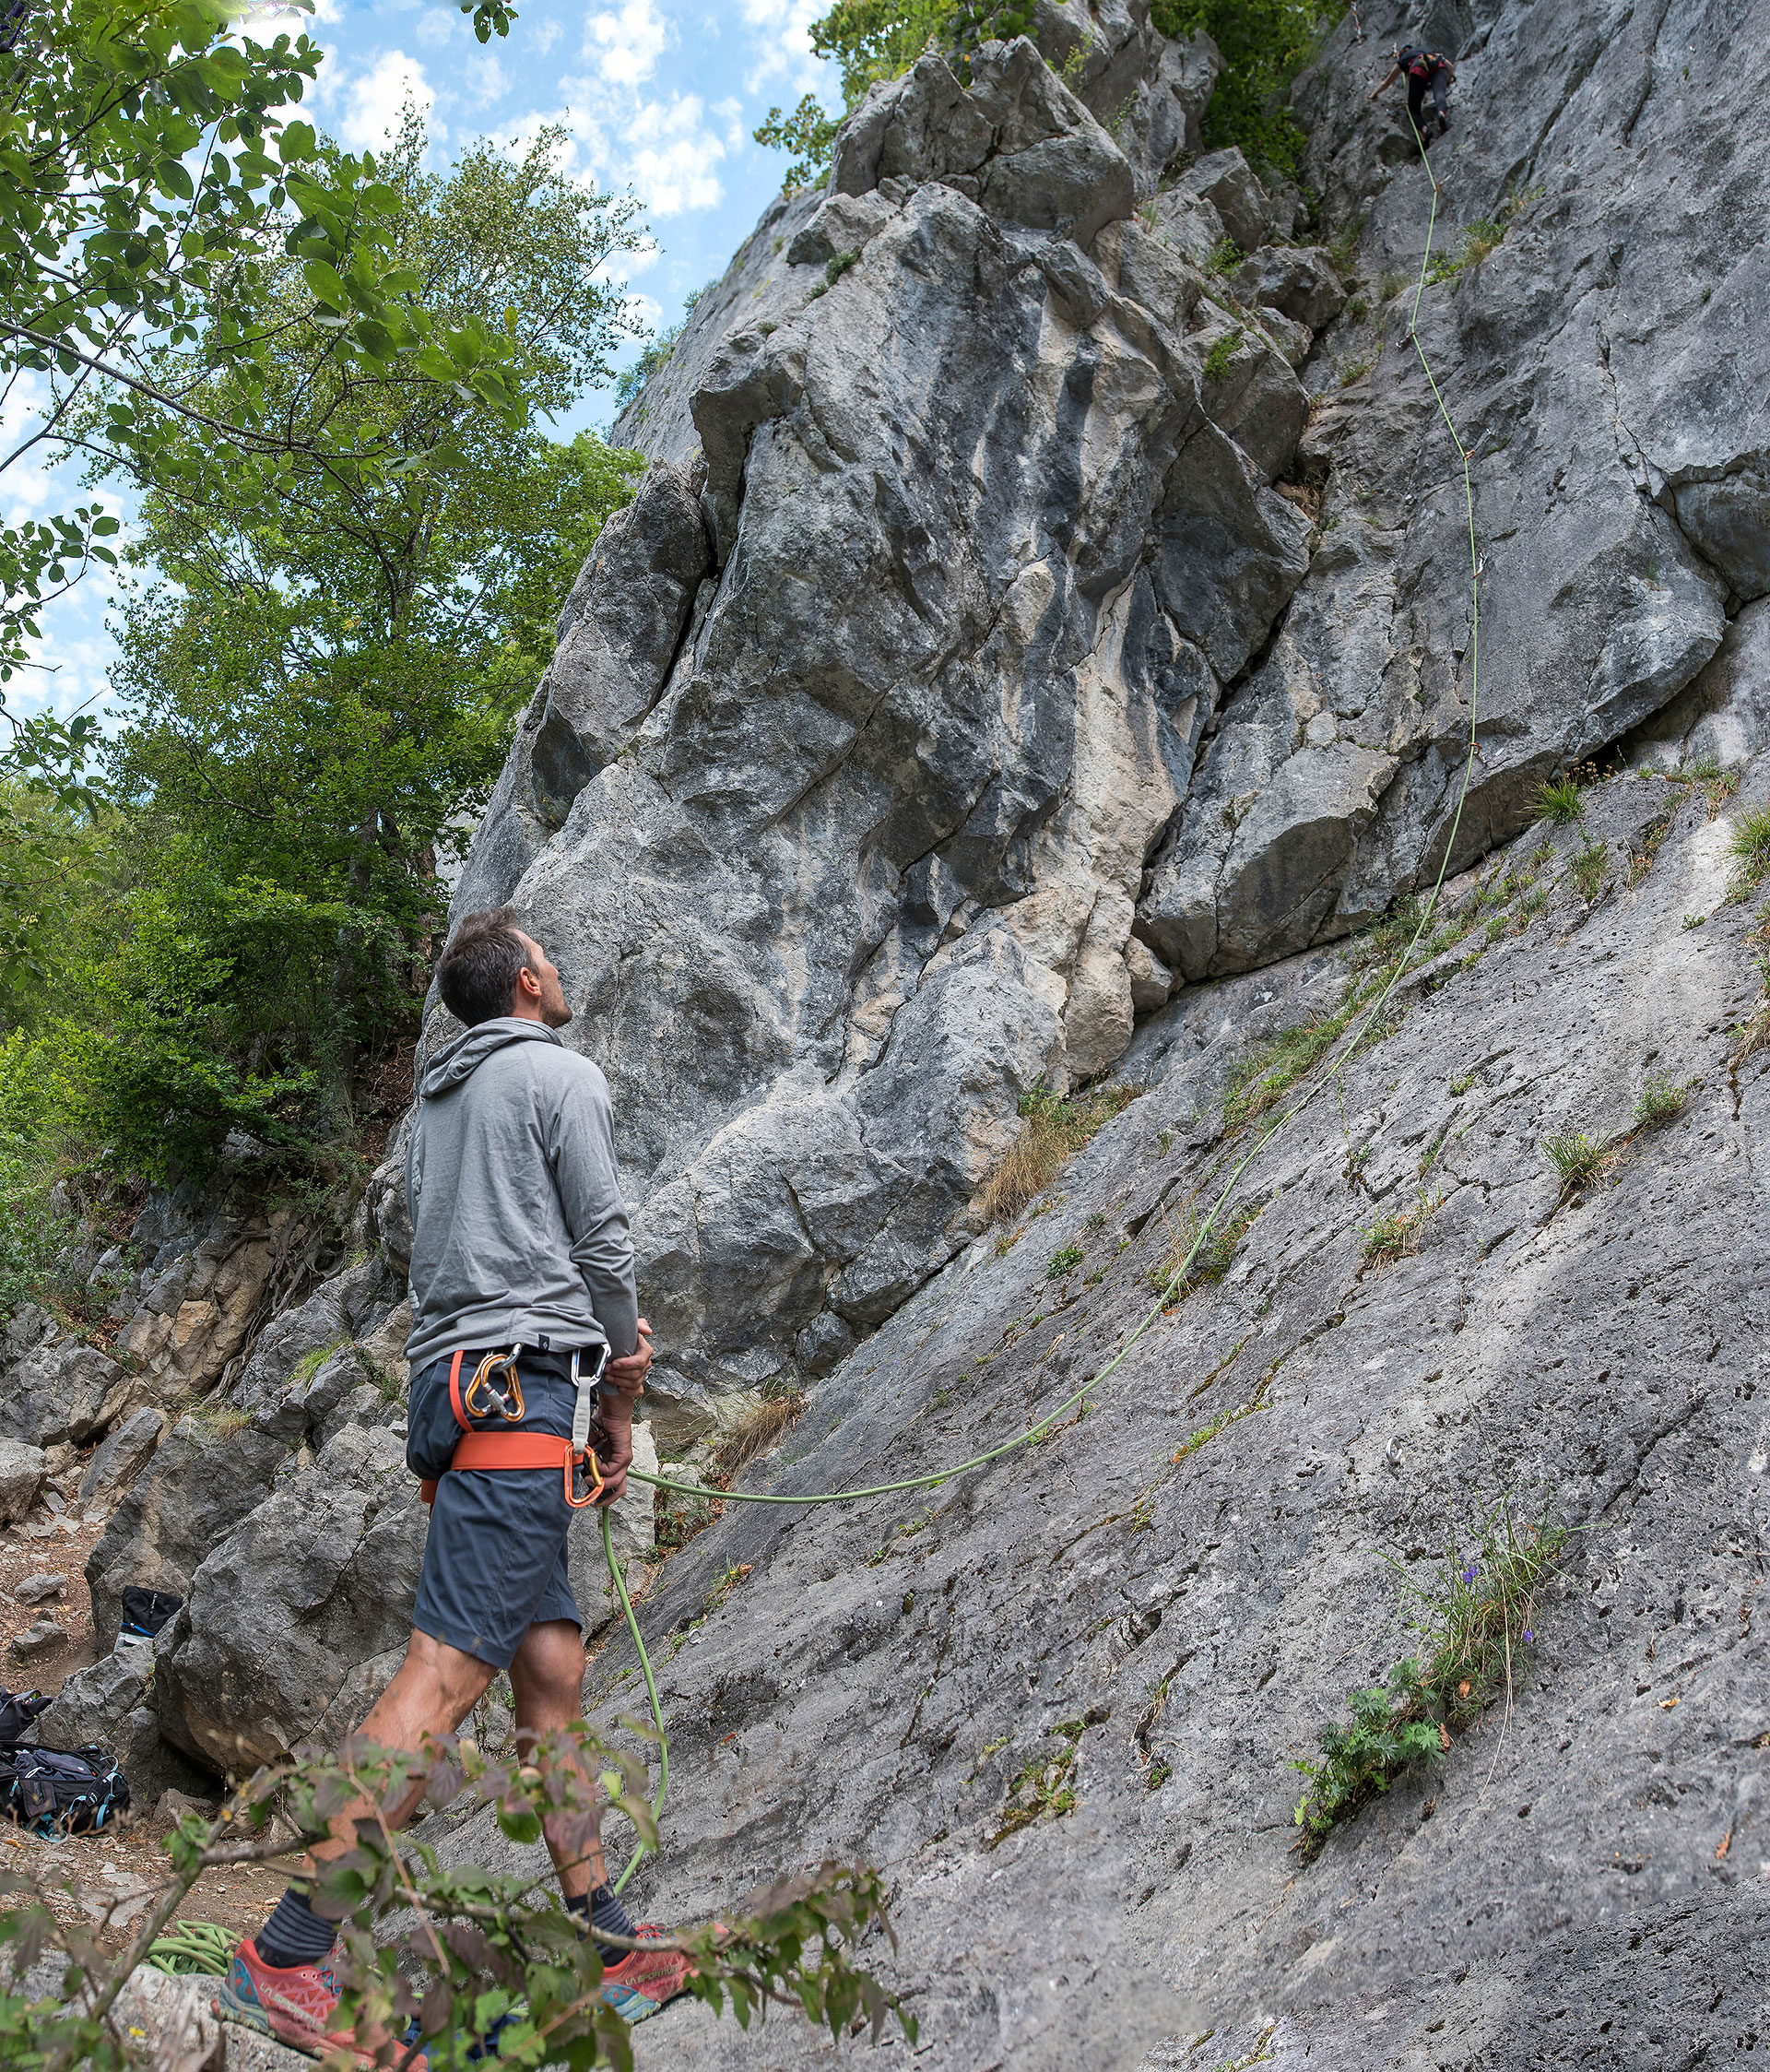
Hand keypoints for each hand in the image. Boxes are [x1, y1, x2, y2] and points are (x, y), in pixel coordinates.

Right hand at [589, 1391, 633, 1506]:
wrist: (610, 1410)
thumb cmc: (599, 1425)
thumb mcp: (588, 1447)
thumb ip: (585, 1459)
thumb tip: (578, 1471)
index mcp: (612, 1462)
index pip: (612, 1484)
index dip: (601, 1493)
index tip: (589, 1496)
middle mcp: (620, 1463)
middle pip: (619, 1490)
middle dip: (606, 1498)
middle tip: (593, 1500)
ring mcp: (624, 1460)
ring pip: (617, 1483)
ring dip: (600, 1483)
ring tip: (589, 1478)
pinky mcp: (625, 1454)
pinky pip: (613, 1470)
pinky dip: (601, 1470)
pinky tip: (594, 1462)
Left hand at [605, 1315, 652, 1397]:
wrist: (609, 1357)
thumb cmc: (619, 1341)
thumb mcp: (627, 1329)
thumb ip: (638, 1325)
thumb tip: (647, 1330)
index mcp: (644, 1350)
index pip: (640, 1360)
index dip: (627, 1363)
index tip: (615, 1362)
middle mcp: (645, 1362)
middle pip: (636, 1373)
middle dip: (619, 1372)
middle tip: (606, 1368)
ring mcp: (642, 1374)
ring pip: (634, 1382)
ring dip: (619, 1380)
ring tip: (608, 1375)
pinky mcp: (637, 1385)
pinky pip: (637, 1391)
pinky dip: (627, 1390)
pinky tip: (618, 1386)